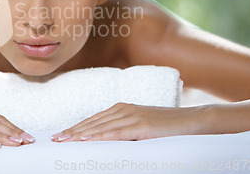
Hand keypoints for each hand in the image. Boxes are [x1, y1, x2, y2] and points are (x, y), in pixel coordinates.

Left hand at [51, 102, 210, 141]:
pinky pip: (117, 132)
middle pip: (92, 122)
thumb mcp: (142, 128)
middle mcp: (124, 109)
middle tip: (55, 139)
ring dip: (80, 134)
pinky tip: (88, 138)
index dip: (76, 127)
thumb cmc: (168, 126)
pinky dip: (100, 135)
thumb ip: (125, 131)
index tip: (61, 135)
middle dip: (72, 131)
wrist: (194, 120)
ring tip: (64, 140)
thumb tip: (107, 141)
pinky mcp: (143, 125)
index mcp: (122, 109)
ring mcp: (133, 115)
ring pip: (100, 126)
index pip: (93, 119)